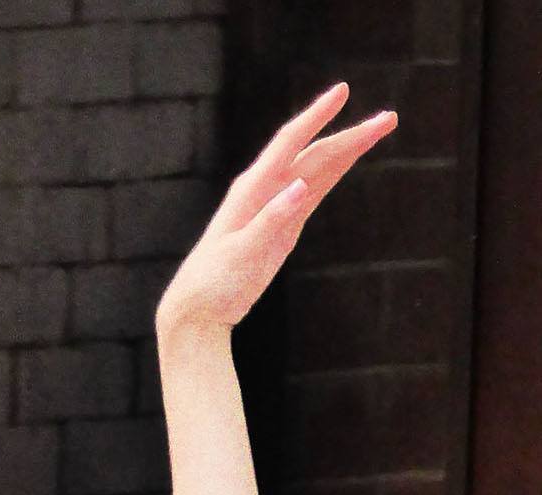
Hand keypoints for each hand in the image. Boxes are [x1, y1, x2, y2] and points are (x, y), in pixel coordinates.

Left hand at [156, 82, 396, 336]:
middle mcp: (264, 189)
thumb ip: (270, 220)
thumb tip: (301, 187)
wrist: (198, 310)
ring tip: (381, 130)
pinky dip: (334, 173)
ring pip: (317, 169)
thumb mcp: (242, 254)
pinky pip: (313, 191)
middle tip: (389, 119)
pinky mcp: (282, 225)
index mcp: (252, 189)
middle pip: (314, 153)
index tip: (342, 92)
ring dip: (348, 150)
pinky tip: (351, 158)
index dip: (316, 115)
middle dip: (350, 135)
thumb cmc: (214, 283)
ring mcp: (275, 206)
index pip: (290, 141)